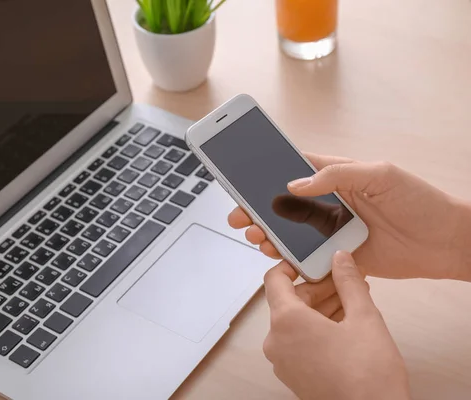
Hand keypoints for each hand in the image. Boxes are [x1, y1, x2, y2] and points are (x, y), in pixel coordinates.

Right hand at [228, 153, 470, 280]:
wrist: (445, 243)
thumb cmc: (419, 201)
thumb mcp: (380, 174)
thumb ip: (336, 175)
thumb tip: (297, 184)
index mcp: (337, 176)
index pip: (295, 169)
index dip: (268, 173)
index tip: (244, 179)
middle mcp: (330, 202)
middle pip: (284, 204)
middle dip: (258, 209)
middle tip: (240, 216)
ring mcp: (332, 229)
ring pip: (290, 231)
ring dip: (268, 233)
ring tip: (255, 236)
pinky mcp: (337, 255)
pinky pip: (306, 256)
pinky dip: (288, 257)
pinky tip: (276, 255)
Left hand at [265, 252, 409, 399]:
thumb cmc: (368, 374)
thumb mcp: (364, 317)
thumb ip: (349, 282)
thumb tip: (340, 258)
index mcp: (286, 321)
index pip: (275, 279)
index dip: (292, 265)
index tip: (312, 261)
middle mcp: (276, 340)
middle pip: (289, 301)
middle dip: (318, 288)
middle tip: (346, 281)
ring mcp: (282, 361)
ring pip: (295, 322)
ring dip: (320, 308)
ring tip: (352, 301)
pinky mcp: (293, 375)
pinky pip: (298, 341)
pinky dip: (316, 329)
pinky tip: (344, 325)